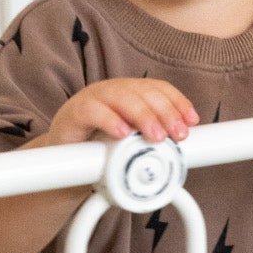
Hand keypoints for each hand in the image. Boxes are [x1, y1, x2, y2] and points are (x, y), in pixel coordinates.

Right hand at [47, 77, 199, 147]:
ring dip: (143, 116)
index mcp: (129, 94)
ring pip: (121, 97)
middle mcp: (112, 92)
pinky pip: (92, 111)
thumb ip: (152, 142)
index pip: (157, 88)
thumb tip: (182, 148)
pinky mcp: (73, 113)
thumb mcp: (133, 146)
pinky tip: (123, 133)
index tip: (191, 121)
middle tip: (177, 134)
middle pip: (143, 91)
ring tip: (156, 136)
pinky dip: (110, 120)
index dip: (177, 101)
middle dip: (165, 112)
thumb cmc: (100, 153)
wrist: (61, 164)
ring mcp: (92, 99)